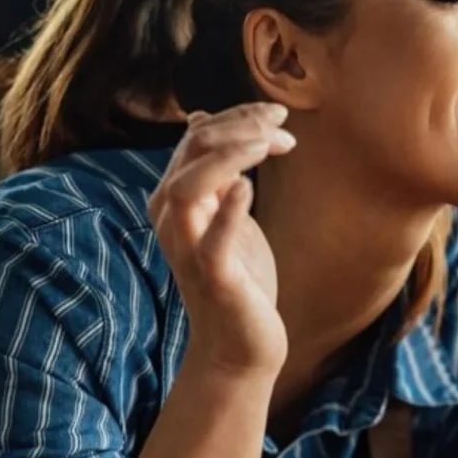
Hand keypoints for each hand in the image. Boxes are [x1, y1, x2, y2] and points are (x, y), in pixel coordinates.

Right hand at [147, 103, 294, 376]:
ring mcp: (188, 248)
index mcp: (176, 198)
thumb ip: (213, 171)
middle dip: (239, 127)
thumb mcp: (224, 213)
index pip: (197, 138)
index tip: (279, 113)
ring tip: (269, 143)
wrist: (240, 343)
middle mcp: (172, 219)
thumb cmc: (237, 274)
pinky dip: (228, 210)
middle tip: (284, 126)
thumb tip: (201, 119)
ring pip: (189, 187)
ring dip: (229, 156)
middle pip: (191, 152)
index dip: (237, 116)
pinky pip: (212, 240)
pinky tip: (249, 187)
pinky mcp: (212, 277)